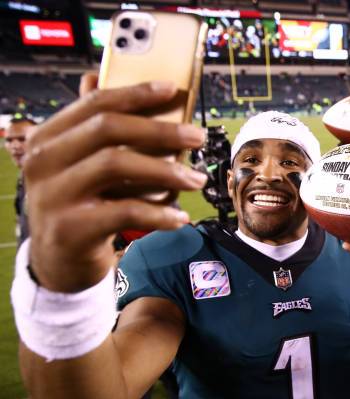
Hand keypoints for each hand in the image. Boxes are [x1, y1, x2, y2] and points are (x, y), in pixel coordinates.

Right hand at [24, 73, 206, 291]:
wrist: (58, 260)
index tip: (172, 90)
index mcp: (48, 137)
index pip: (94, 103)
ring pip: (117, 164)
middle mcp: (44, 161)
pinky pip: (126, 211)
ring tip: (197, 179)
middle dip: (160, 129)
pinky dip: (159, 214)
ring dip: (166, 170)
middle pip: (108, 128)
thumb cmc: (80, 204)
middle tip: (198, 137)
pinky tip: (180, 218)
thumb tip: (101, 78)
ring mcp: (53, 194)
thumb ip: (94, 129)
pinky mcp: (70, 228)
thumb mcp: (81, 166)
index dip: (136, 93)